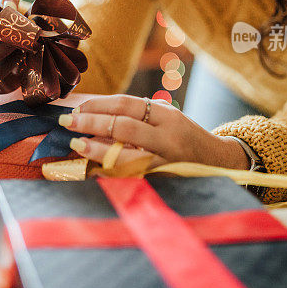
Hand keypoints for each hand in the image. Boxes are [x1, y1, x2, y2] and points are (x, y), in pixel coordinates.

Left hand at [58, 95, 249, 169]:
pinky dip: (110, 171)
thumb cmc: (185, 139)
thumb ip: (140, 116)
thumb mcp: (168, 120)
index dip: (98, 105)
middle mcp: (168, 137)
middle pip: (123, 126)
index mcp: (168, 116)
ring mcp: (166, 162)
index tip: (76, 108)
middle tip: (67, 122)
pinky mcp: (162, 182)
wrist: (220, 163)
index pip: (127, 105)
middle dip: (91, 123)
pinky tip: (93, 169)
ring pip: (126, 155)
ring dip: (97, 149)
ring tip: (76, 145)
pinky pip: (130, 176)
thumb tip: (97, 115)